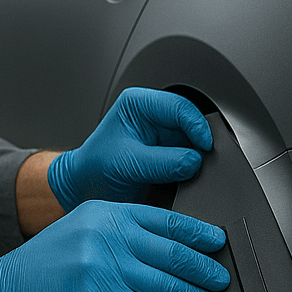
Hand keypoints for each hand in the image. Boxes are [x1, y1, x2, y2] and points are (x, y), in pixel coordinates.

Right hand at [0, 200, 228, 291]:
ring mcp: (103, 263)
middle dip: (203, 265)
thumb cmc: (36, 272)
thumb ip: (113, 237)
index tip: (215, 241)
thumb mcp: (75, 235)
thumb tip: (157, 253)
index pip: (161, 217)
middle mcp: (104, 233)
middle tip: (221, 276)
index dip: (195, 232)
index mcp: (101, 212)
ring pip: (166, 280)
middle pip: (171, 248)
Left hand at [47, 88, 212, 211]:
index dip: (196, 126)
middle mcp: (153, 115)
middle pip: (191, 122)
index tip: (205, 147)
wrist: (86, 189)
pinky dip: (194, 168)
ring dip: (197, 156)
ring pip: (194, 140)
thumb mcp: (127, 163)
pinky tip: (189, 177)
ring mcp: (163, 135)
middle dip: (199, 142)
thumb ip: (163, 162)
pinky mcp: (169, 153)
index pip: (179, 106)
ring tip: (193, 172)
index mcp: (138, 103)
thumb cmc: (94, 168)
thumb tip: (194, 161)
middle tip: (205, 162)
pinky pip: (191, 157)